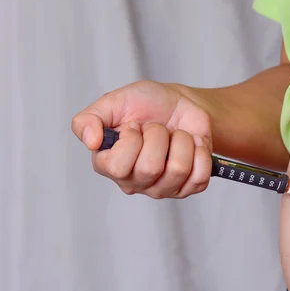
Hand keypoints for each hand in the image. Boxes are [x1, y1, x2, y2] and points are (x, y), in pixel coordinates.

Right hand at [71, 80, 213, 198]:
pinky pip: (199, 178)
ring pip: (178, 170)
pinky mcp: (189, 186)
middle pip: (150, 168)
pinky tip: (192, 144)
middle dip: (158, 135)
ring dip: (181, 141)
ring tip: (175, 135)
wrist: (180, 104)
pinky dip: (200, 152)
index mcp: (109, 165)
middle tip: (157, 127)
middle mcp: (134, 182)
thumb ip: (88, 119)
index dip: (131, 139)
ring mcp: (163, 188)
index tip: (134, 125)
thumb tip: (90, 142)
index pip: (118, 166)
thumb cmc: (145, 104)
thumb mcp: (113, 102)